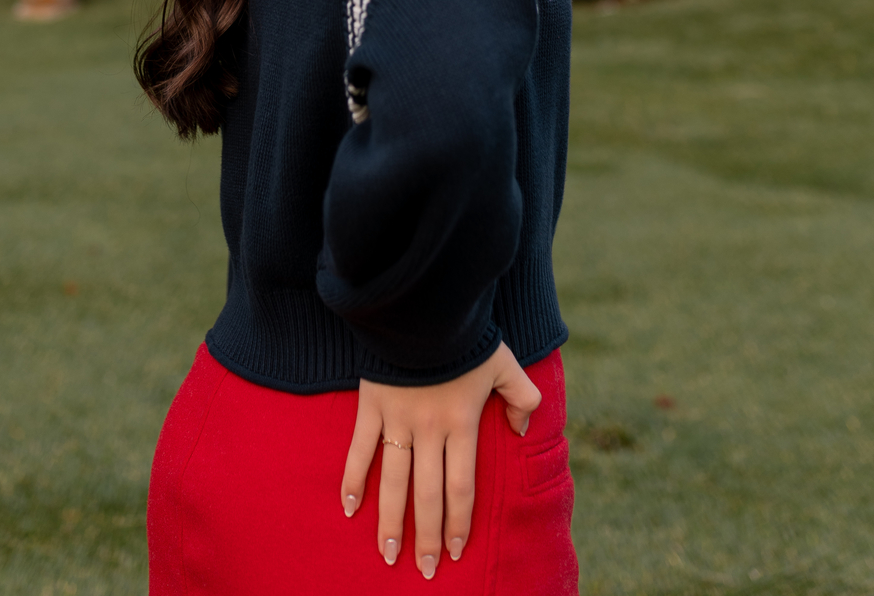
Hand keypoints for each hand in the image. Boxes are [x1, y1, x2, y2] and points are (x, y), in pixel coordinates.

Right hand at [340, 341, 539, 577]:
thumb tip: (522, 430)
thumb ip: (524, 397)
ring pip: (394, 482)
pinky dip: (353, 480)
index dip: (457, 523)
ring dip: (390, 521)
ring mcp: (397, 420)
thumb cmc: (466, 334)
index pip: (461, 487)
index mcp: (461, 424)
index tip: (454, 551)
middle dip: (426, 536)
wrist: (423, 303)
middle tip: (423, 570)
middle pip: (427, 494)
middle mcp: (429, 430)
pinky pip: (359, 450)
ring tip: (388, 554)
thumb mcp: (505, 362)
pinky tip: (350, 509)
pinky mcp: (371, 406)